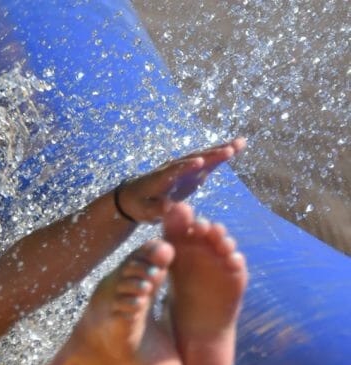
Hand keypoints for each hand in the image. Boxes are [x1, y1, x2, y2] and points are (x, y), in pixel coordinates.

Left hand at [117, 138, 245, 222]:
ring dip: (220, 149)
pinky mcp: (192, 170)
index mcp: (161, 178)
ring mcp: (184, 167)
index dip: (186, 167)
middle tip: (228, 150)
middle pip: (193, 158)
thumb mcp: (145, 211)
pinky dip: (222, 152)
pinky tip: (238, 145)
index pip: (174, 171)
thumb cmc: (139, 205)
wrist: (135, 195)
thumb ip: (157, 209)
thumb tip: (168, 207)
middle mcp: (174, 168)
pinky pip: (209, 160)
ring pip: (203, 155)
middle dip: (210, 155)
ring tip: (240, 142)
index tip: (200, 162)